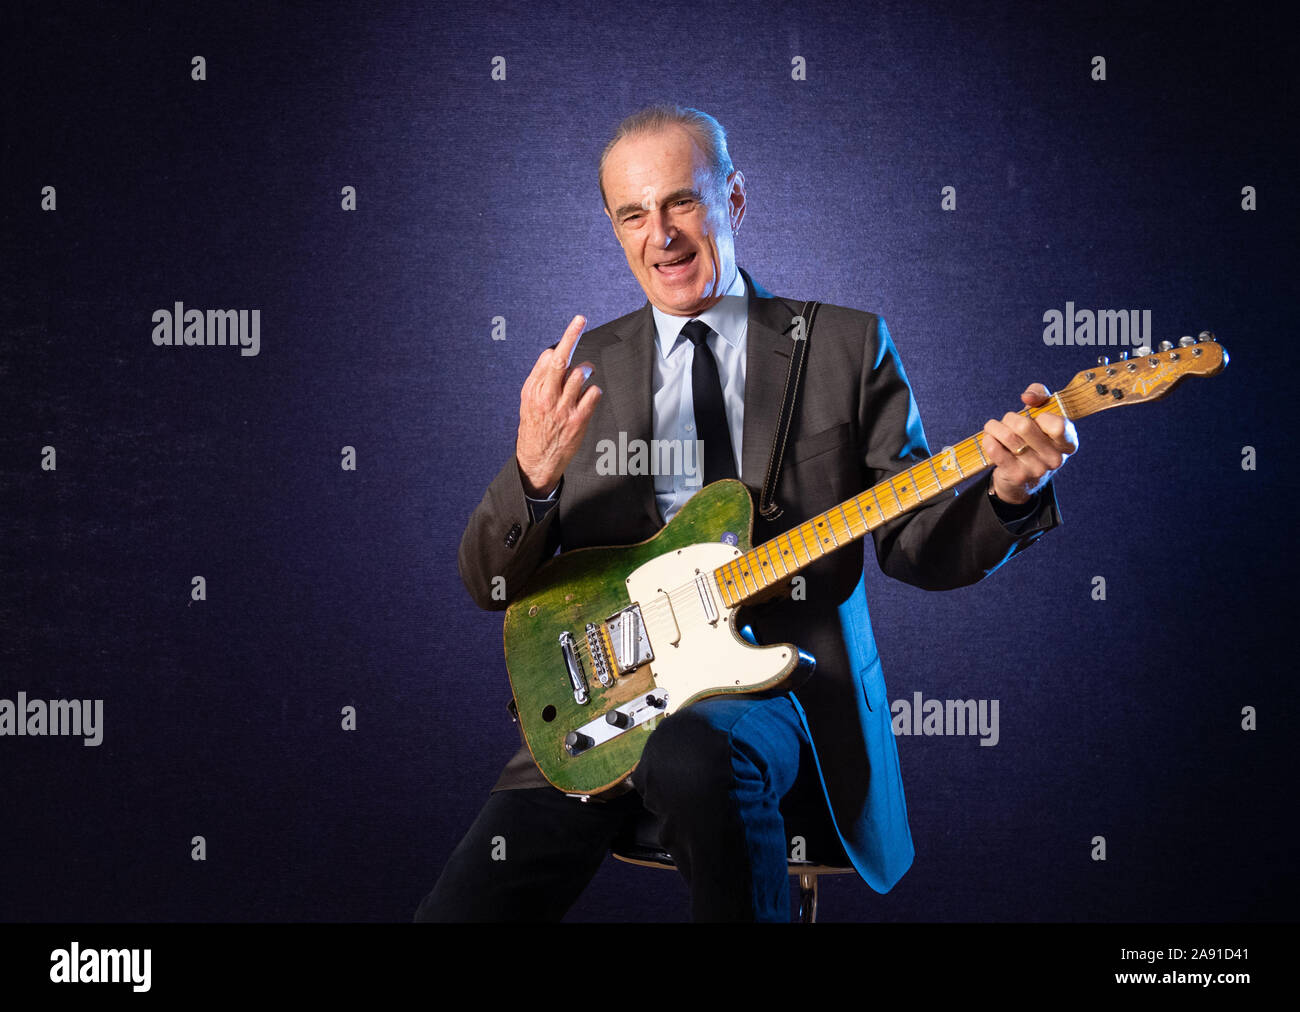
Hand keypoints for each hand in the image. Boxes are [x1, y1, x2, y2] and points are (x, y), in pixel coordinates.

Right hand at [515, 314, 602, 496]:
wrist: (537, 460)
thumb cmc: (534, 426)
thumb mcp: (528, 401)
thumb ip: (539, 377)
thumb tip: (552, 352)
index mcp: (533, 390)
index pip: (549, 357)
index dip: (565, 342)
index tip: (576, 325)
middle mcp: (547, 397)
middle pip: (560, 360)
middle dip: (571, 336)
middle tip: (580, 319)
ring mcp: (563, 409)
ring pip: (580, 374)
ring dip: (586, 370)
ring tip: (584, 374)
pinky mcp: (578, 421)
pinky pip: (593, 394)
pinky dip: (593, 391)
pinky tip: (588, 396)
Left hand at [981, 383, 1077, 504]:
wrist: (1023, 479)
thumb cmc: (1033, 438)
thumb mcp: (1042, 414)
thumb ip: (1040, 395)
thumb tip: (1027, 397)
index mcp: (1068, 443)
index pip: (1058, 425)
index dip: (1042, 416)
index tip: (1036, 417)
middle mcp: (1055, 459)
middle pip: (1024, 426)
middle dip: (1010, 418)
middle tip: (1008, 421)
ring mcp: (1036, 469)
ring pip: (1008, 436)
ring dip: (995, 427)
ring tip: (994, 428)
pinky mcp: (1016, 476)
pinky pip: (995, 450)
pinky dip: (988, 439)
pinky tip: (990, 438)